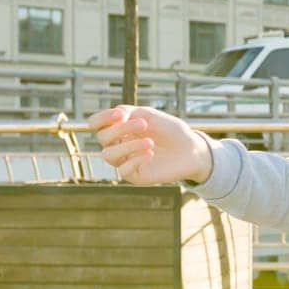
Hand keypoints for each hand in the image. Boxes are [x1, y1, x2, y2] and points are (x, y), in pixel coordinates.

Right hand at [88, 105, 214, 184]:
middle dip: (121, 129)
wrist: (191, 148)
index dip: (101, 118)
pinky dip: (135, 160)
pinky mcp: (135, 175)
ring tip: (150, 142)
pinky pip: (123, 171)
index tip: (120, 114)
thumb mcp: (150, 115)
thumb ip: (130, 112)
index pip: (96, 124)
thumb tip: (115, 115)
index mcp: (119, 128)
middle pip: (103, 138)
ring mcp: (125, 161)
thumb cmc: (170, 130)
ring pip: (108, 155)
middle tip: (144, 124)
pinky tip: (150, 154)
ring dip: (128, 146)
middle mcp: (118, 145)